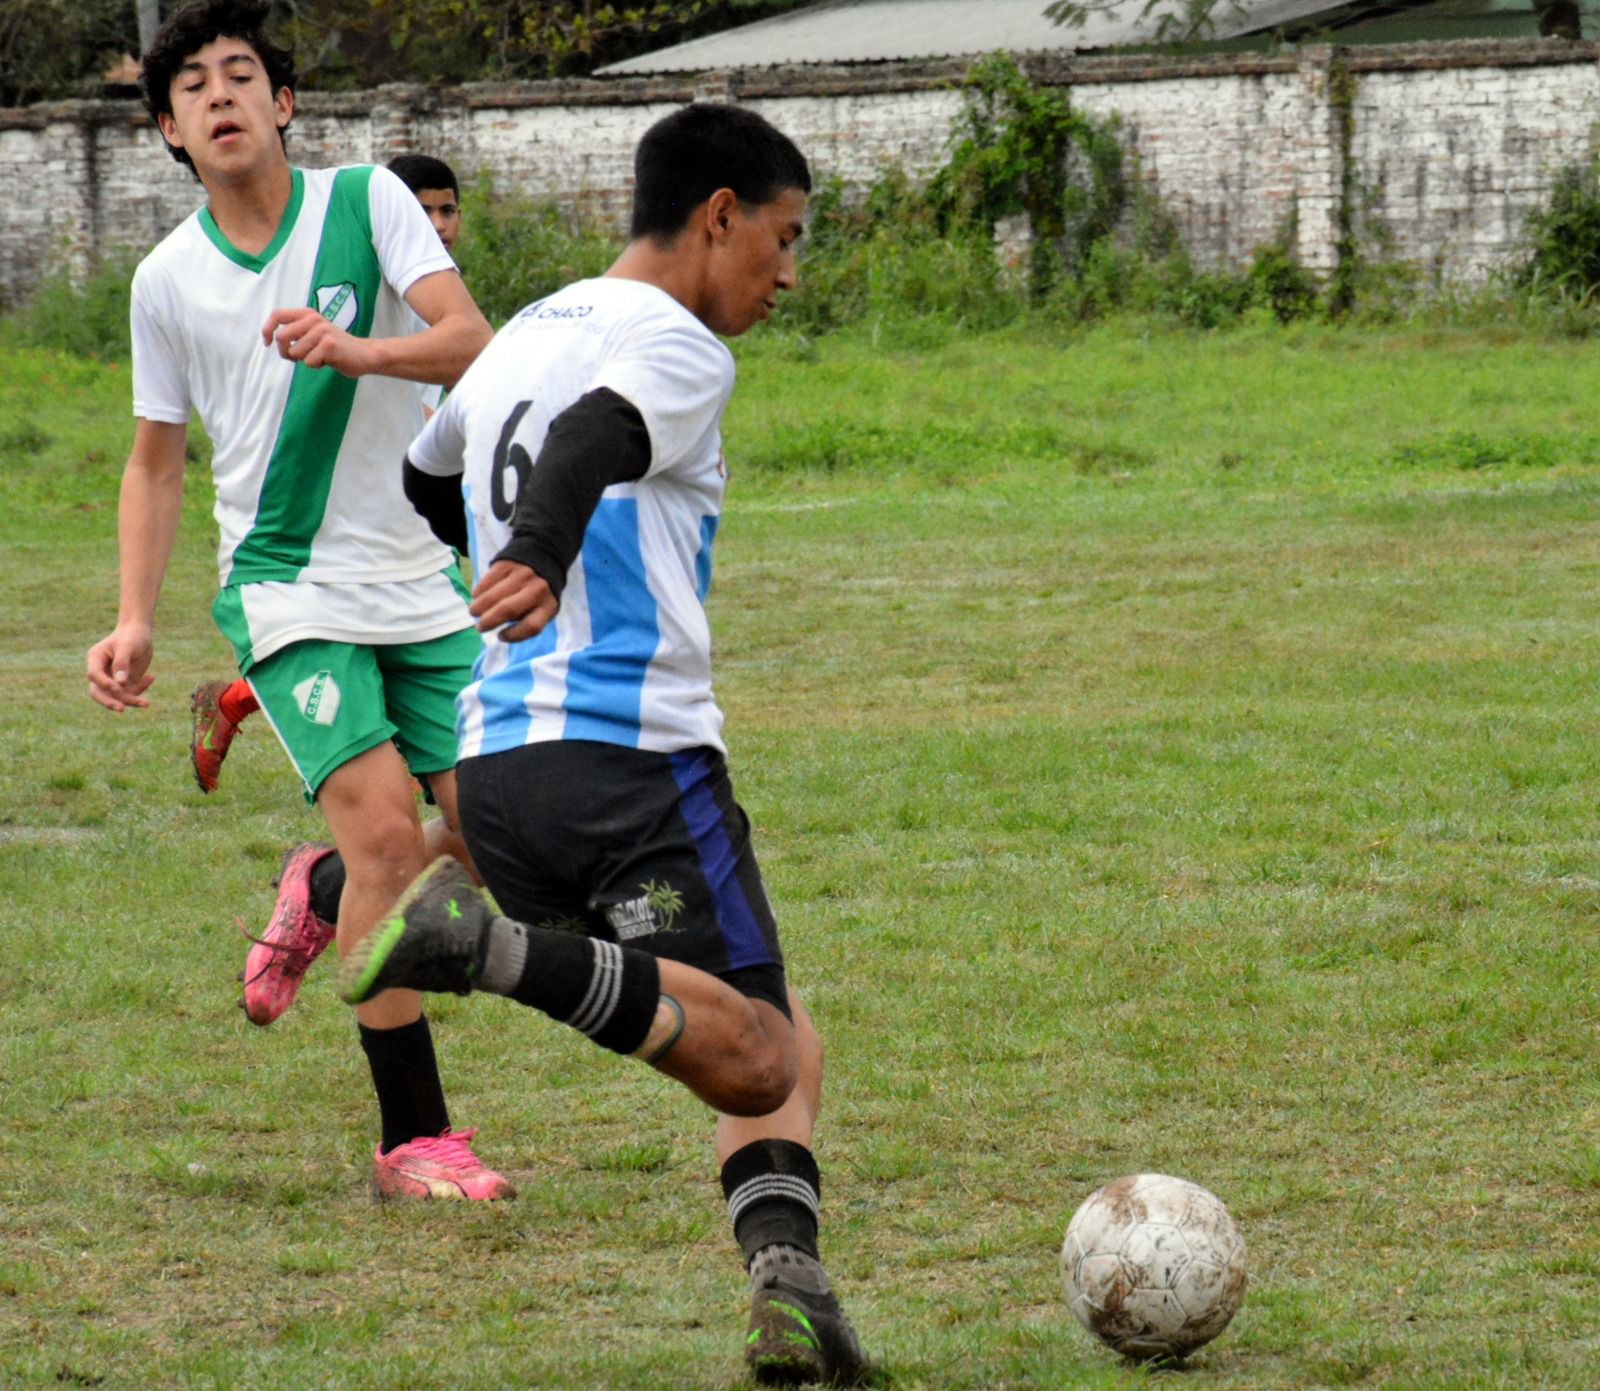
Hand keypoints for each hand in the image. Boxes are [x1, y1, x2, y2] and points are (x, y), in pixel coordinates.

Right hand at [86, 623, 154, 711]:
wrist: (140, 634)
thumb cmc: (131, 636)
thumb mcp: (127, 646)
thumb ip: (122, 663)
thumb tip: (120, 683)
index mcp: (95, 659)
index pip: (94, 675)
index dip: (104, 683)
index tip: (117, 687)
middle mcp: (101, 671)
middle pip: (98, 692)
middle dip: (109, 702)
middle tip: (122, 709)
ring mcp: (112, 679)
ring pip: (116, 697)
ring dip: (131, 700)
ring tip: (147, 703)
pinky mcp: (124, 683)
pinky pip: (131, 692)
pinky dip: (141, 689)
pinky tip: (151, 677)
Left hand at [261, 307, 377, 375]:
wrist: (364, 354)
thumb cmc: (335, 347)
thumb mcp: (313, 333)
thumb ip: (296, 332)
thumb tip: (273, 339)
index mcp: (307, 314)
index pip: (277, 315)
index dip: (267, 329)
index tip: (267, 343)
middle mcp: (313, 319)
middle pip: (282, 337)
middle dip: (286, 352)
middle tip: (297, 359)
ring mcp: (322, 331)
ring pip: (296, 352)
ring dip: (304, 360)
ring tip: (319, 356)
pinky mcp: (329, 345)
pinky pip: (309, 362)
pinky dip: (316, 366)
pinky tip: (327, 361)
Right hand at [470, 559, 557, 642]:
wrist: (542, 559)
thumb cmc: (538, 595)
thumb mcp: (542, 609)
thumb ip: (527, 621)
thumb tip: (500, 634)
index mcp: (548, 605)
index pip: (531, 626)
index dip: (513, 636)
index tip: (501, 636)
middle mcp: (537, 589)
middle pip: (507, 610)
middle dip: (488, 622)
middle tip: (480, 627)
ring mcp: (521, 574)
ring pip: (493, 596)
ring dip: (478, 608)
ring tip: (474, 612)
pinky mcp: (507, 564)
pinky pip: (486, 581)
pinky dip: (478, 592)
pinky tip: (477, 597)